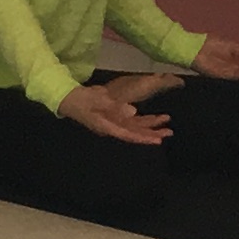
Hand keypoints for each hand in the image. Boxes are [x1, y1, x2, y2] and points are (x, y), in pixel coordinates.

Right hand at [58, 77, 172, 143]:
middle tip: (169, 132)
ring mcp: (113, 123)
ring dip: (151, 126)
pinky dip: (144, 120)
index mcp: (107, 126)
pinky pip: (131, 122)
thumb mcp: (97, 100)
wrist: (68, 98)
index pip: (128, 134)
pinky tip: (155, 118)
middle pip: (135, 133)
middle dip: (152, 133)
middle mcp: (112, 128)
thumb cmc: (81, 100)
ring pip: (135, 128)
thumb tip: (133, 112)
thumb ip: (114, 107)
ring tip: (167, 124)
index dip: (143, 138)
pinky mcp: (113, 118)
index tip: (158, 140)